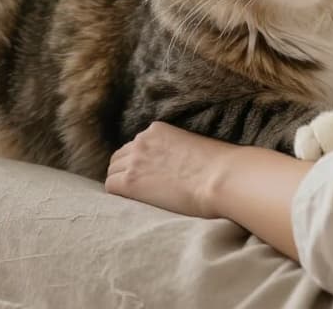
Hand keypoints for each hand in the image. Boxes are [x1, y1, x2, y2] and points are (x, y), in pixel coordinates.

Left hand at [105, 121, 239, 217]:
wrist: (222, 179)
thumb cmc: (220, 166)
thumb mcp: (195, 147)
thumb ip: (177, 151)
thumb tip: (179, 167)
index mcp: (157, 130)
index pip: (136, 145)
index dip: (139, 162)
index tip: (148, 174)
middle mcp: (142, 141)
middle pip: (120, 157)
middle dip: (127, 171)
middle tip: (141, 188)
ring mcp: (134, 161)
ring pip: (113, 171)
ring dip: (122, 183)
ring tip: (138, 198)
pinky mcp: (131, 181)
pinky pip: (111, 187)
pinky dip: (118, 195)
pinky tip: (132, 203)